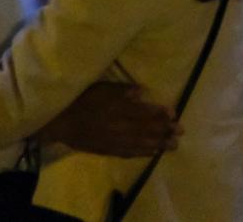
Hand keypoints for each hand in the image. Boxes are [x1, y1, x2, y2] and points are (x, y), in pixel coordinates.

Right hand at [43, 82, 181, 156]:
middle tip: (181, 131)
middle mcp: (120, 126)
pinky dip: (143, 153)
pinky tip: (153, 153)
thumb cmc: (81, 99)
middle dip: (165, 130)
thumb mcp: (101, 88)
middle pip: (146, 129)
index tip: (174, 114)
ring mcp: (115, 140)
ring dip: (158, 144)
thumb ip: (122, 90)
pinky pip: (129, 153)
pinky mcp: (109, 150)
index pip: (144, 112)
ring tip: (173, 145)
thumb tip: (142, 91)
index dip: (160, 113)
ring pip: (141, 143)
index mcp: (119, 109)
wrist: (61, 122)